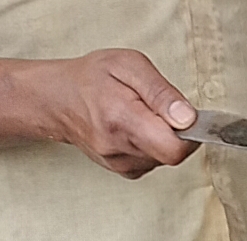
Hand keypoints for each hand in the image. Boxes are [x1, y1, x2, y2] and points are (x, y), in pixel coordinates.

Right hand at [25, 49, 196, 178]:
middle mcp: (118, 147)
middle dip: (176, 132)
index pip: (174, 148)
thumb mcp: (129, 65)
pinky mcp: (122, 170)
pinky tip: (136, 129)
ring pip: (164, 158)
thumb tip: (188, 118)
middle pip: (172, 154)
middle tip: (158, 109)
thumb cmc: (90, 78)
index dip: (191, 134)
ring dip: (163, 138)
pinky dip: (152, 146)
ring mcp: (119, 163)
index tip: (184, 116)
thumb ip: (162, 92)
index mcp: (121, 119)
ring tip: (141, 115)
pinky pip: (153, 162)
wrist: (56, 98)